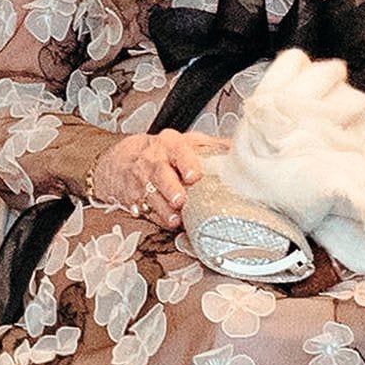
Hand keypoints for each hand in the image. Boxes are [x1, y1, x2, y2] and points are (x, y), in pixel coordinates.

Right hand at [88, 129, 227, 225]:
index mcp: (170, 146)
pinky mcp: (132, 198)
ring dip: (163, 209)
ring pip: (151, 195)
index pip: (179, 151)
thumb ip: (212, 147)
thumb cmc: (161, 152)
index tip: (193, 176)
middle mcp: (154, 161)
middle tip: (180, 200)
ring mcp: (141, 181)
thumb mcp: (185, 143)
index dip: (187, 163)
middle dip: (170, 188)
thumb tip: (240, 152)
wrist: (124, 159)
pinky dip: (152, 217)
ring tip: (174, 219)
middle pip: (161, 174)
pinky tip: (161, 221)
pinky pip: (142, 209)